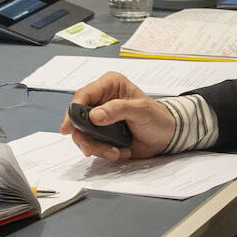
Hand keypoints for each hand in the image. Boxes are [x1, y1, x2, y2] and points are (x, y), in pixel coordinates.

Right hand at [60, 72, 175, 161]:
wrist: (167, 136)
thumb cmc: (157, 117)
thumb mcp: (141, 110)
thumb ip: (117, 110)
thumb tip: (95, 115)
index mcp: (109, 85)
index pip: (84, 95)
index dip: (73, 111)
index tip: (69, 127)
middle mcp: (101, 100)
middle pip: (78, 116)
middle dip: (84, 136)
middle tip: (91, 149)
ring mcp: (100, 118)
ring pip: (82, 133)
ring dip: (96, 146)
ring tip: (114, 152)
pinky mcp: (102, 133)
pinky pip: (92, 144)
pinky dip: (102, 152)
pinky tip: (118, 152)